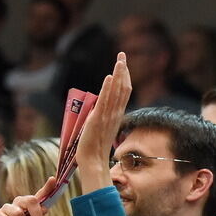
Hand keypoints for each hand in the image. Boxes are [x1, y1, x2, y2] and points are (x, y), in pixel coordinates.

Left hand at [76, 52, 132, 193]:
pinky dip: (108, 88)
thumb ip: (99, 116)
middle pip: (123, 88)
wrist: (92, 161)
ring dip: (119, 75)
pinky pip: (105, 101)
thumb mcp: (98, 127)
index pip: (123, 93)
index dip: (124, 77)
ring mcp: (108, 117)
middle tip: (122, 55)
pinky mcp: (98, 119)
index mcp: (116, 115)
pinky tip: (110, 77)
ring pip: (117, 92)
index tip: (122, 64)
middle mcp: (115, 114)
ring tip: (120, 60)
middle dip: (123, 70)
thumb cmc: (93, 148)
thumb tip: (96, 108)